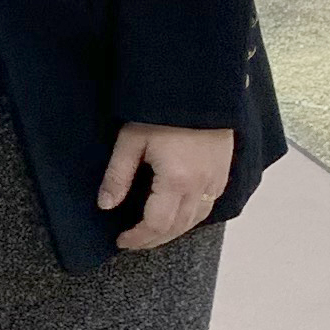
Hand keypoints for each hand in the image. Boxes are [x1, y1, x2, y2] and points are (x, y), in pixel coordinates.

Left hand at [97, 123, 233, 253]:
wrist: (200, 88)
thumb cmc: (163, 111)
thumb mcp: (132, 141)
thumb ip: (118, 176)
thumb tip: (105, 205)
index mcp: (176, 181)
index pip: (156, 224)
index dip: (138, 237)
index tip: (121, 241)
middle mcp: (200, 186)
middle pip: (177, 227)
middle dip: (153, 239)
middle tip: (133, 241)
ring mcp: (216, 180)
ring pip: (195, 220)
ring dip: (172, 231)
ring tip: (151, 233)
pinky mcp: (223, 172)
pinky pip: (208, 206)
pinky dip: (191, 218)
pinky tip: (177, 215)